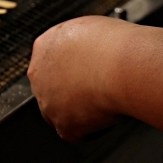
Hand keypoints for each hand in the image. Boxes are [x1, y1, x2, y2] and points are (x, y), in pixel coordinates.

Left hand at [27, 16, 128, 141]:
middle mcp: (39, 74)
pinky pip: (75, 134)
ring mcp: (47, 101)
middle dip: (72, 92)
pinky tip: (107, 119)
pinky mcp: (62, 124)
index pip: (51, 63)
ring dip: (79, 112)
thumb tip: (91, 50)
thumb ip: (81, 43)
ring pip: (59, 113)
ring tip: (105, 104)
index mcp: (45, 46)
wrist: (124, 65)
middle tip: (98, 90)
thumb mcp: (92, 28)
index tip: (88, 73)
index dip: (72, 71)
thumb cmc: (116, 45)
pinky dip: (91, 130)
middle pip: (51, 89)